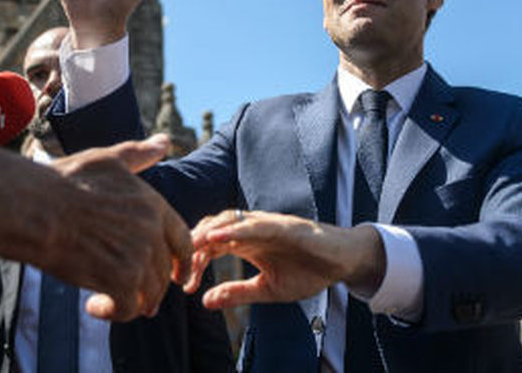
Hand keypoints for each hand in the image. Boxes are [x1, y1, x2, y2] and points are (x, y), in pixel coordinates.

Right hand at [45, 135, 191, 320]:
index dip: (180, 260)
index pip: (182, 240)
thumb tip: (164, 142)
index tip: (174, 275)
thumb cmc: (65, 182)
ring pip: (149, 293)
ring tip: (106, 301)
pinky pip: (129, 308)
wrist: (36, 207)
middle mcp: (152, 232)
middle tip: (133, 296)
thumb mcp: (107, 160)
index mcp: (153, 205)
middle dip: (151, 286)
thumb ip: (139, 155)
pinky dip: (114, 312)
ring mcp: (138, 257)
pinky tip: (94, 305)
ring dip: (131, 302)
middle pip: (164, 270)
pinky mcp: (119, 280)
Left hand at [185, 210, 383, 309]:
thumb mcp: (268, 289)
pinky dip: (235, 229)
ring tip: (191, 247)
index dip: (194, 261)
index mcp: (246, 243)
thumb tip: (205, 301)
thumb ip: (238, 292)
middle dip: (193, 244)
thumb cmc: (308, 271)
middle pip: (213, 227)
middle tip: (179, 266)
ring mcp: (269, 225)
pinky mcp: (287, 226)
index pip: (210, 245)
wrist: (343, 262)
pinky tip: (217, 237)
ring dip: (208, 232)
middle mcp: (253, 229)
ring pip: (230, 220)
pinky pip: (257, 225)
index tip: (185, 285)